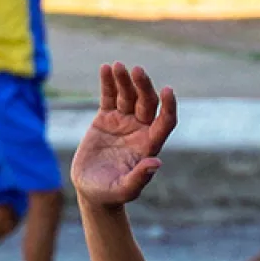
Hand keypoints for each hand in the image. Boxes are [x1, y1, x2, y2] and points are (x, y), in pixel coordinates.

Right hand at [72, 63, 178, 207]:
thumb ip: (139, 178)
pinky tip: (106, 68)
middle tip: (136, 70)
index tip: (168, 90)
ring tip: (118, 66)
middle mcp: (140, 130)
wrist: (91, 189)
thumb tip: (156, 163)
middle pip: (147, 102)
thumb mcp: (124, 190)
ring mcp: (124, 122)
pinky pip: (109, 96)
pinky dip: (108, 83)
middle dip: (143, 86)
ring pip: (128, 95)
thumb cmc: (110, 194)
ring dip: (125, 80)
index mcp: (149, 145)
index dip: (169, 107)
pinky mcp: (107, 118)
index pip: (165, 122)